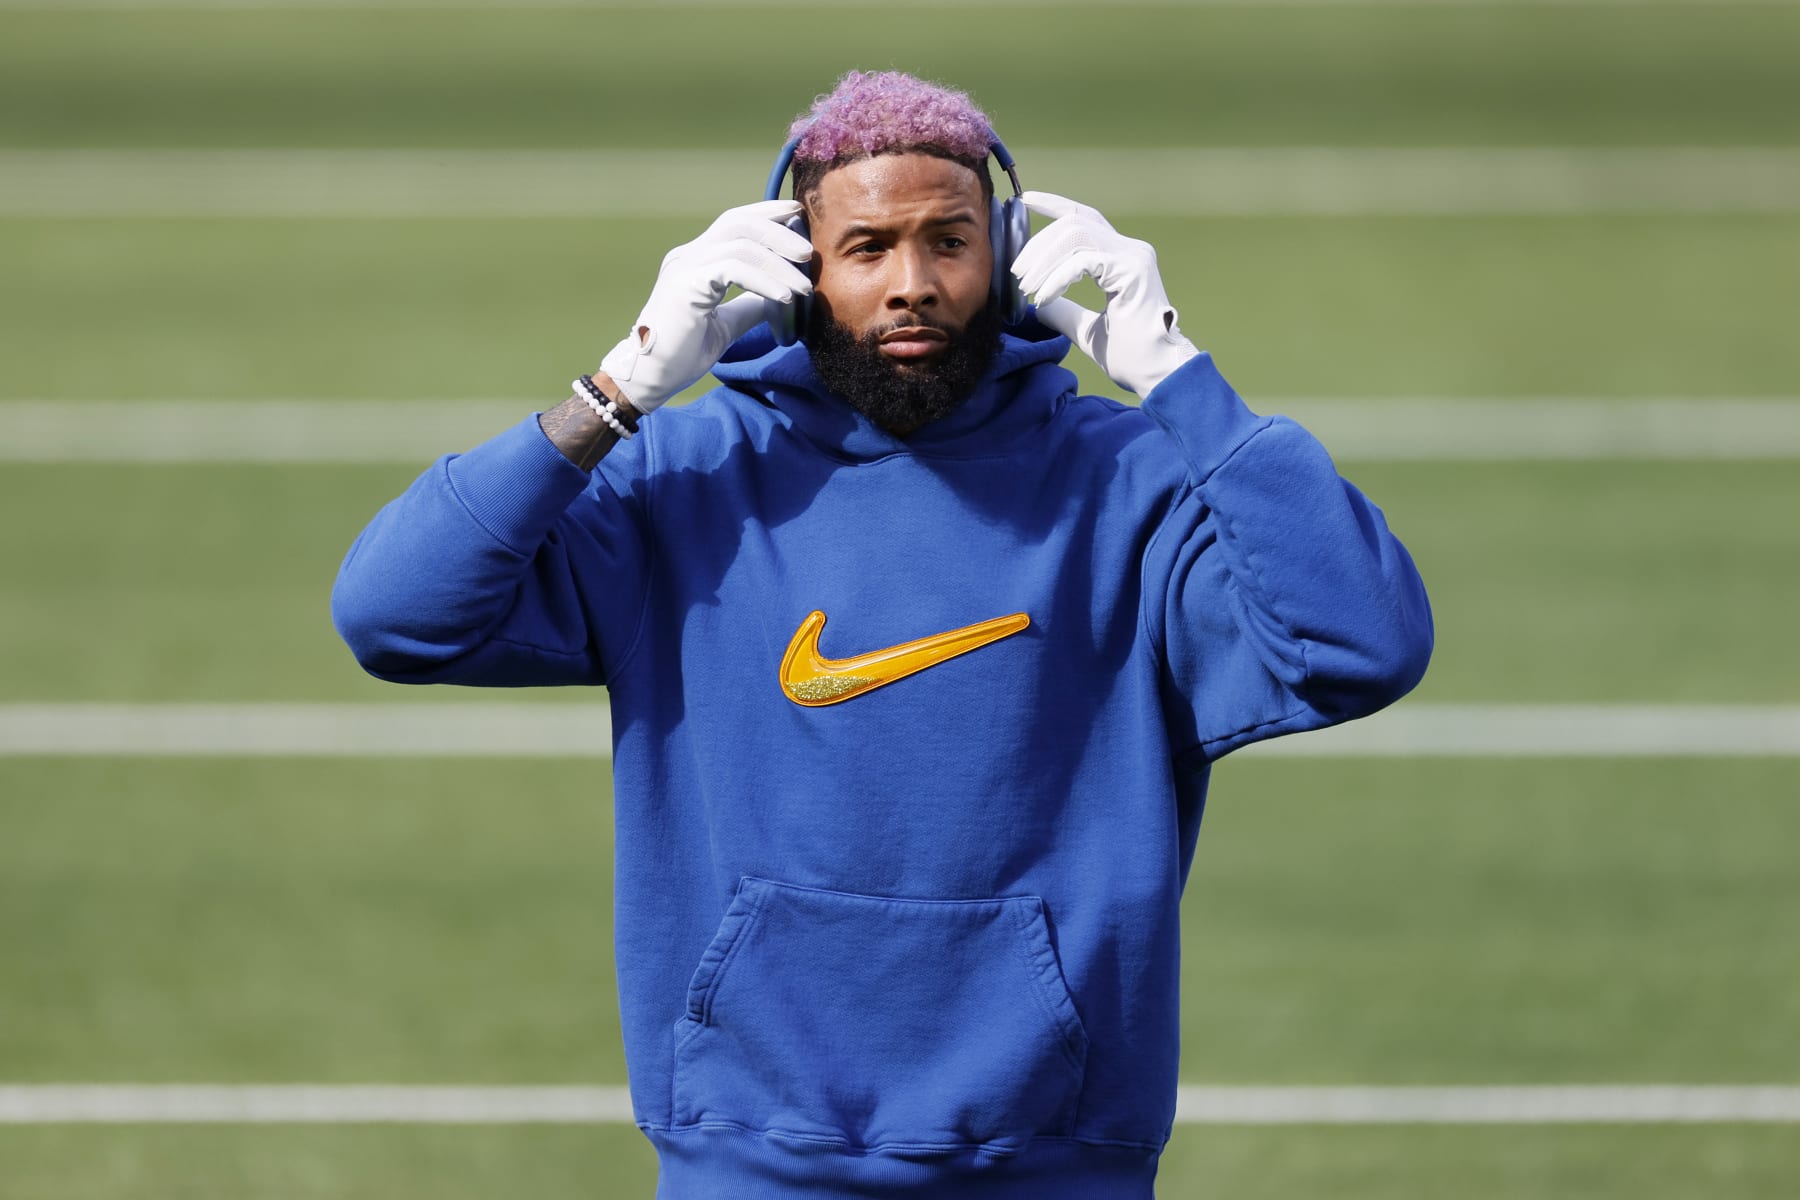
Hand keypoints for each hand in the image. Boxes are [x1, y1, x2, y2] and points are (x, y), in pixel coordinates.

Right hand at [599, 200, 812, 412]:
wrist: (650, 377)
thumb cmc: (683, 353)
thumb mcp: (726, 324)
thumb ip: (749, 305)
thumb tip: (780, 295)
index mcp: (696, 259)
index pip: (734, 222)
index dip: (767, 214)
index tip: (797, 215)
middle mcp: (687, 255)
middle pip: (739, 223)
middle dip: (778, 231)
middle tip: (808, 252)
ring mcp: (684, 267)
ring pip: (741, 244)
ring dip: (778, 262)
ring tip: (804, 284)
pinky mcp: (685, 284)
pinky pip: (733, 269)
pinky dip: (764, 281)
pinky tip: (783, 296)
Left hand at [1011, 191, 1198, 396]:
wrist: (1159, 375)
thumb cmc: (1131, 357)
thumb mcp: (1087, 329)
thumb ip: (1065, 312)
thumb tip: (1040, 304)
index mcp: (1123, 257)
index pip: (1084, 219)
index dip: (1054, 205)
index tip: (1025, 201)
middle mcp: (1131, 250)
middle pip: (1074, 223)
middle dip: (1039, 242)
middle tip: (1016, 270)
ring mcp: (1134, 258)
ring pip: (1076, 234)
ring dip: (1044, 259)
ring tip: (1026, 286)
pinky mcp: (1132, 271)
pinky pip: (1083, 261)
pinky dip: (1058, 278)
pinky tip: (1044, 297)